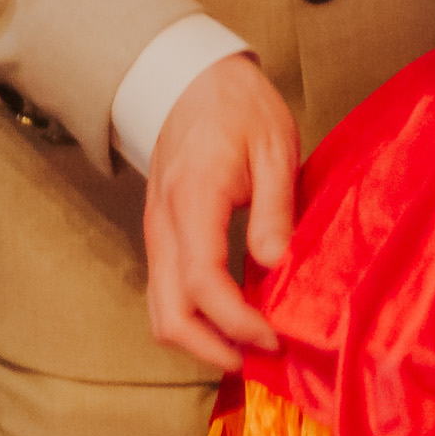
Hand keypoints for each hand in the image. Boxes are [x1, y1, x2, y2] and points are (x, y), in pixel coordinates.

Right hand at [142, 57, 297, 369]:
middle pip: (169, 315)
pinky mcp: (160, 237)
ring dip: (201, 341)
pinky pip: (165, 293)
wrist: (190, 78)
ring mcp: (156, 233)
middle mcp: (164, 224)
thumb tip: (278, 265)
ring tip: (249, 347)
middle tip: (261, 356)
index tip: (274, 337)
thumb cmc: (238, 107)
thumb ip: (274, 209)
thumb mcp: (274, 147)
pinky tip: (232, 318)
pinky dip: (194, 319)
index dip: (238, 322)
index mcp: (193, 198)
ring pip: (161, 311)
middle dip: (213, 350)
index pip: (203, 283)